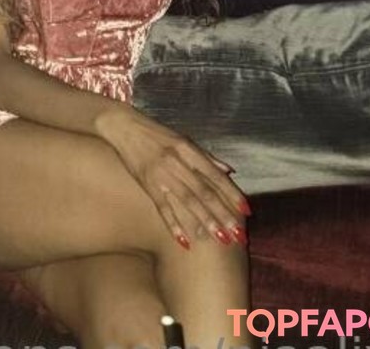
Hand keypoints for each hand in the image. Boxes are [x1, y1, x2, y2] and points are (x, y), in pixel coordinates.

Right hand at [95, 104, 248, 249]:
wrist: (123, 127)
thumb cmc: (155, 133)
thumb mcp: (182, 139)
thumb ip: (206, 157)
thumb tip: (228, 171)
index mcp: (188, 150)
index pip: (215, 176)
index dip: (232, 194)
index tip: (246, 211)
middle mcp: (177, 163)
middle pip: (204, 193)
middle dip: (223, 214)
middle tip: (238, 234)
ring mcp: (162, 175)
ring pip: (187, 202)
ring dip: (205, 222)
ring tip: (220, 239)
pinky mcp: (148, 185)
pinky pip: (163, 208)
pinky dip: (174, 225)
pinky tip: (185, 241)